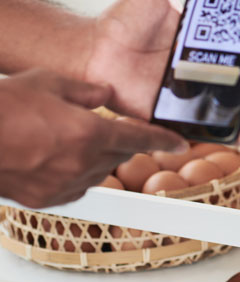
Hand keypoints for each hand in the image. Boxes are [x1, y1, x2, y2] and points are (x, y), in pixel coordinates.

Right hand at [0, 70, 185, 207]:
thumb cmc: (3, 108)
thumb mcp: (48, 82)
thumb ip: (85, 91)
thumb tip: (105, 95)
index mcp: (89, 134)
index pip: (140, 138)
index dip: (164, 141)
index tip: (180, 144)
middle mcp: (82, 163)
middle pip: (119, 154)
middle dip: (119, 141)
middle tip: (102, 128)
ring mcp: (64, 185)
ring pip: (98, 172)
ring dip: (96, 157)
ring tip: (68, 138)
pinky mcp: (46, 199)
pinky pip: (76, 187)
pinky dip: (76, 173)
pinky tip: (57, 158)